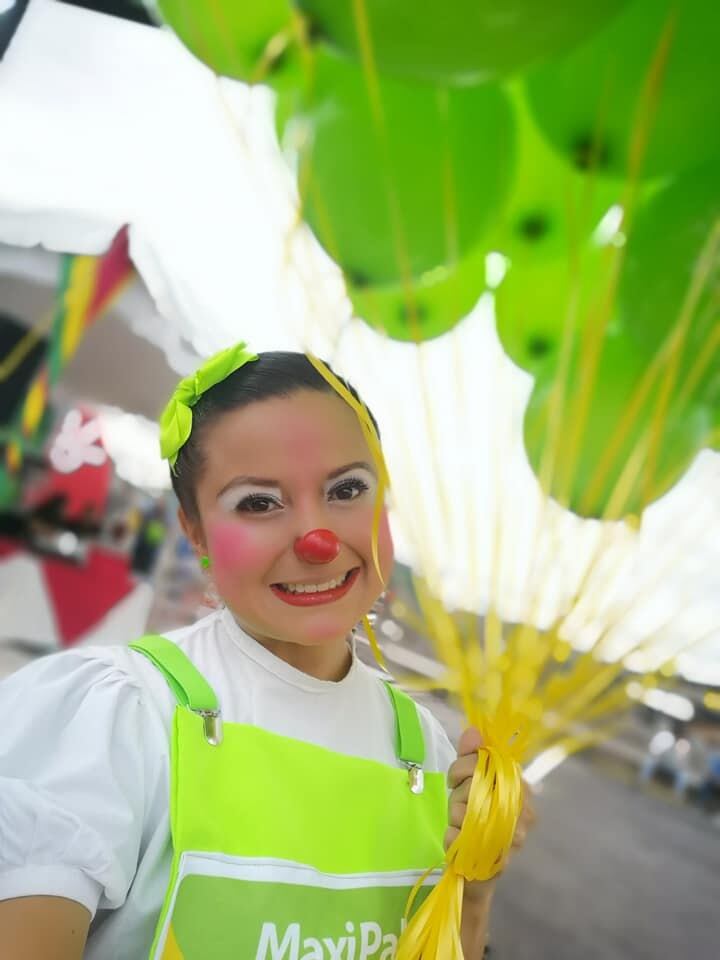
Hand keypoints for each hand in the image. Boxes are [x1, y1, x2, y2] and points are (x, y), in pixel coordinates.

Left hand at [446, 727, 536, 902]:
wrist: (476, 871)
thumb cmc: (476, 820)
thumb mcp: (470, 784)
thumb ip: (471, 756)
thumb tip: (473, 730)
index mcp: (521, 790)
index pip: (491, 763)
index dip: (465, 767)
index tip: (456, 777)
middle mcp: (523, 813)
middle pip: (477, 785)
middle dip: (458, 791)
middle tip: (458, 802)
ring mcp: (512, 839)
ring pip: (466, 810)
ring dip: (454, 814)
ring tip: (460, 823)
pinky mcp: (495, 861)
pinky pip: (460, 836)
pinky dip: (451, 836)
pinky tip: (457, 840)